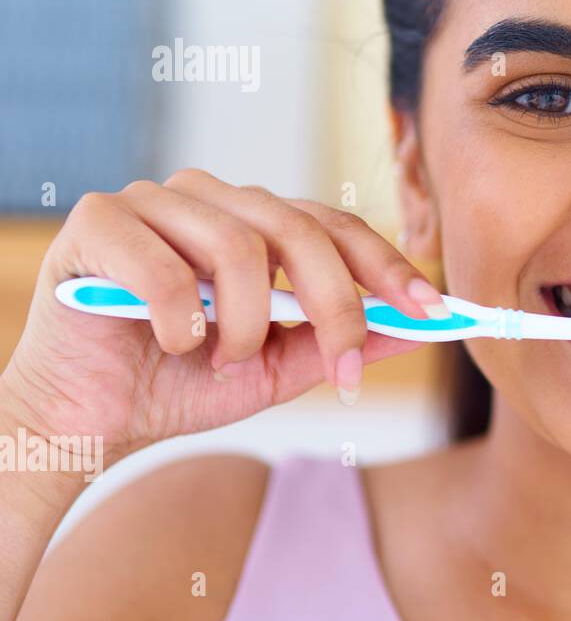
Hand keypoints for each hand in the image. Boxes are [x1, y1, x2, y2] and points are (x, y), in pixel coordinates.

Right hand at [0, 169, 446, 463]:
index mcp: (254, 220)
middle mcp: (210, 199)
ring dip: (247, 325)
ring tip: (226, 362)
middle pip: (302, 230)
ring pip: (241, 247)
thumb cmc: (182, 385)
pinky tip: (174, 346)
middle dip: (336, 307)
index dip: (388, 266)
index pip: (336, 225)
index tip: (432, 311)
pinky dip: (184, 322)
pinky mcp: (99, 222)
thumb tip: (418, 328)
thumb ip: (341, 343)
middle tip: (343, 369)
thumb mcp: (279, 370)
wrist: (89, 421)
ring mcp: (153, 202)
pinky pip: (167, 267)